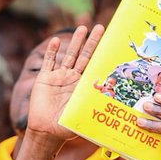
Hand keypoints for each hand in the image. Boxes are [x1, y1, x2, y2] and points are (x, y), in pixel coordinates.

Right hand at [25, 25, 103, 139]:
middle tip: (100, 28)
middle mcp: (72, 79)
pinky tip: (55, 40)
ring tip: (82, 28)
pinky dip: (51, 52)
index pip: (94, 66)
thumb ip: (96, 110)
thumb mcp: (84, 117)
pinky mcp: (45, 79)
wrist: (46, 132)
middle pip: (84, 56)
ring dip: (75, 42)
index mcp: (83, 86)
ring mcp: (58, 77)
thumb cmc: (66, 128)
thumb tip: (115, 112)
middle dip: (92, 42)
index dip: (101, 54)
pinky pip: (49, 62)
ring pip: (68, 56)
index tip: (110, 43)